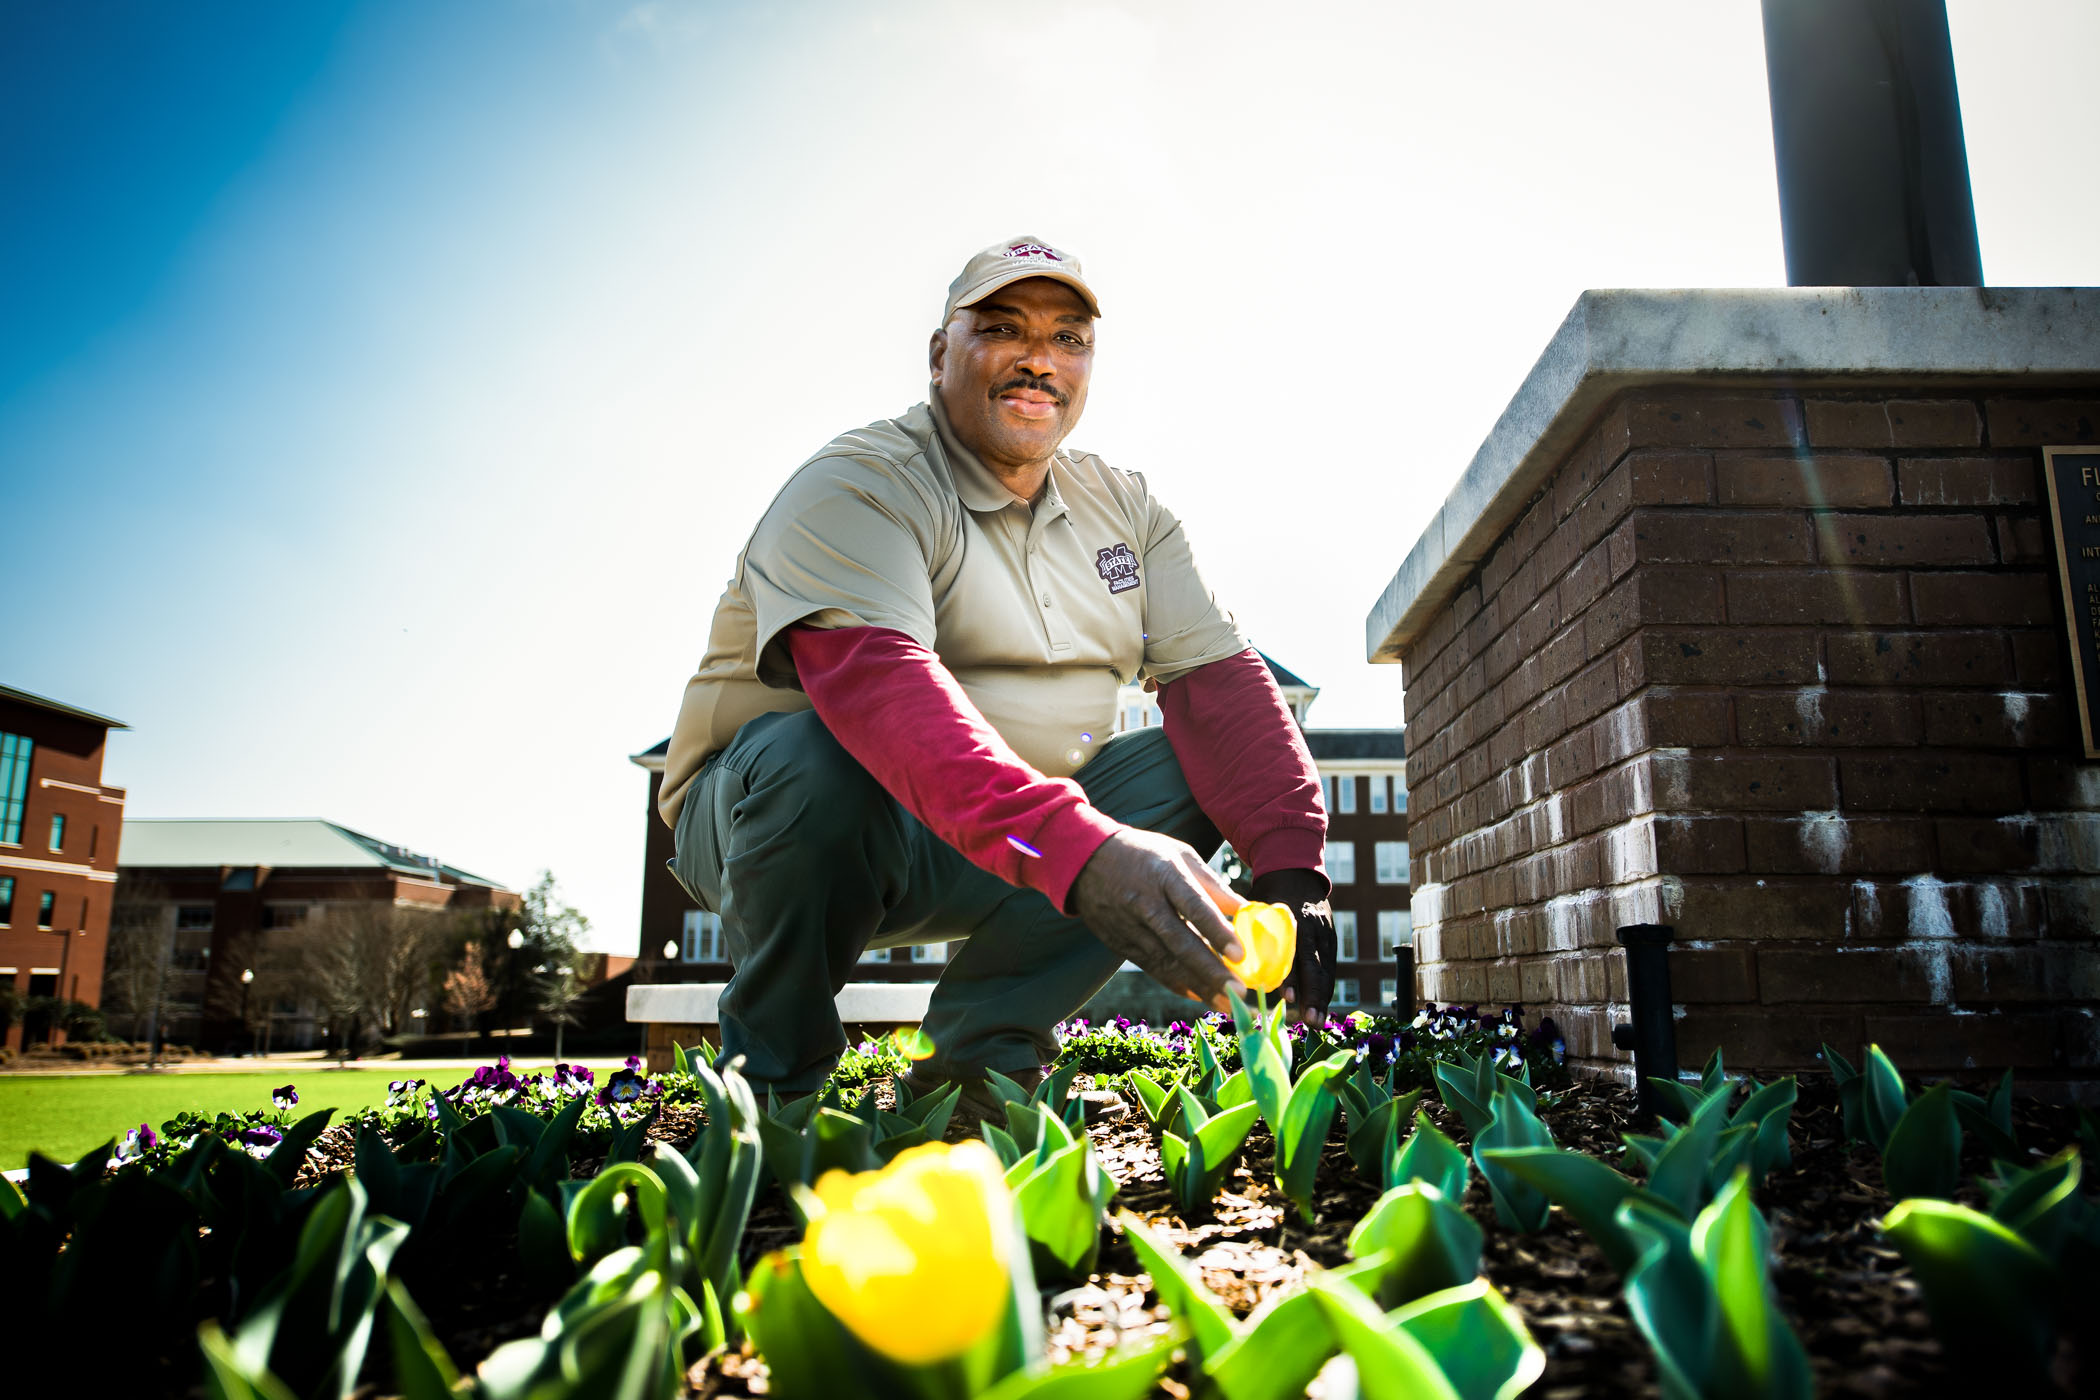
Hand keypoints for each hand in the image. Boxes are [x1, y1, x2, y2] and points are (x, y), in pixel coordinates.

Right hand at [1070, 828, 1245, 1013]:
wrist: (1085, 861)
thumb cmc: (1144, 855)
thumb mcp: (1179, 854)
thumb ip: (1213, 884)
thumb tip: (1247, 909)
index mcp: (1165, 875)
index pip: (1194, 906)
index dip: (1217, 931)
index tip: (1240, 955)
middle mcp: (1145, 903)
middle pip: (1180, 943)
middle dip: (1211, 972)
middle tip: (1239, 994)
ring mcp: (1129, 926)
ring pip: (1166, 962)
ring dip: (1198, 986)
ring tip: (1227, 1005)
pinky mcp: (1120, 943)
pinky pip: (1152, 968)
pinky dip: (1176, 984)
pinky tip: (1198, 996)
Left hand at [1252, 868, 1335, 1025]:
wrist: (1297, 872)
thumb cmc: (1268, 891)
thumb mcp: (1256, 902)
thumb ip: (1246, 926)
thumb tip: (1226, 956)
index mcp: (1292, 917)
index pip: (1293, 952)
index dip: (1291, 976)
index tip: (1286, 997)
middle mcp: (1313, 927)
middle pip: (1315, 966)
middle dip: (1313, 995)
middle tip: (1309, 1020)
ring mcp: (1326, 934)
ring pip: (1326, 970)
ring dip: (1322, 998)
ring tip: (1316, 1022)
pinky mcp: (1332, 940)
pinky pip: (1330, 968)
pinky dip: (1325, 989)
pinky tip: (1320, 1010)